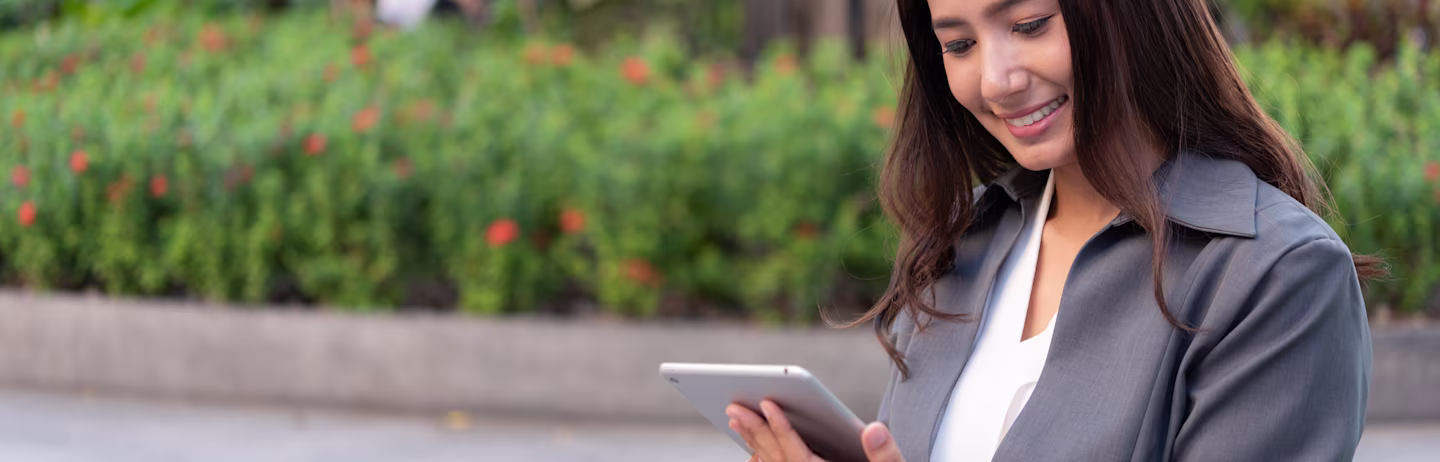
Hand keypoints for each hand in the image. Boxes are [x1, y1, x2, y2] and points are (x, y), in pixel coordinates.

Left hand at [727, 399, 905, 461]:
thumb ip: (886, 457)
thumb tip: (874, 430)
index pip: (798, 455)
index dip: (782, 428)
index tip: (767, 403)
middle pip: (776, 459)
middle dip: (756, 431)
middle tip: (733, 407)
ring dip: (752, 444)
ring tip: (735, 421)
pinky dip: (762, 460)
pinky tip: (754, 450)